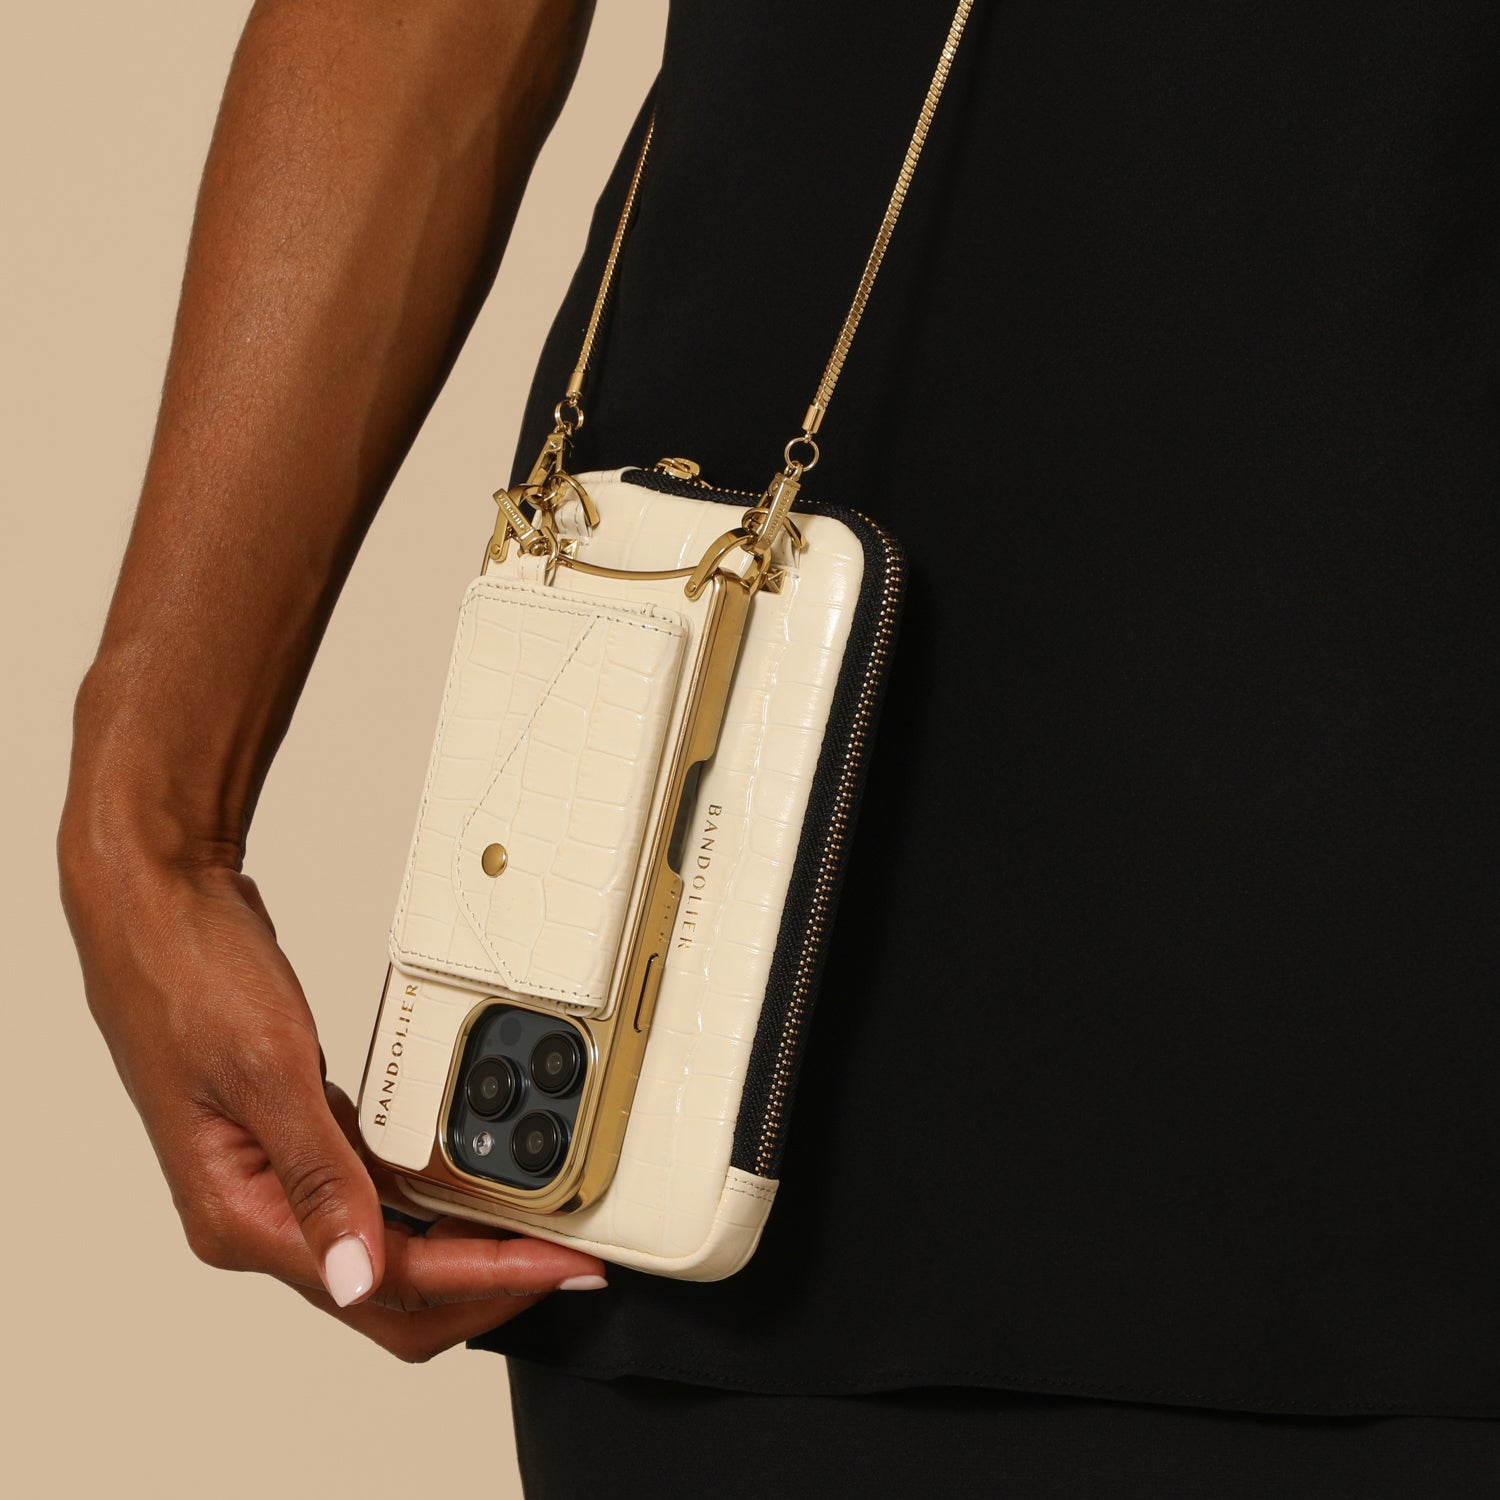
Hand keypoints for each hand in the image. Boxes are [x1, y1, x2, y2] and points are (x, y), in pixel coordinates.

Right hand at [60, 844, 606, 1361]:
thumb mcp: (267, 1068)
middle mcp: (255, 1212)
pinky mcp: (295, 1137)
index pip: (384, 1282)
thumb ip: (316, 1176)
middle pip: (388, 1291)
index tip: (556, 1268)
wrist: (159, 905)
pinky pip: (375, 1190)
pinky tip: (474, 1184)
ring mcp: (275, 1176)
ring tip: (537, 1230)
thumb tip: (355, 1276)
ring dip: (462, 1248)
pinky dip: (430, 1199)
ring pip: (386, 1248)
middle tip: (563, 1261)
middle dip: (485, 1284)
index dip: (485, 1281)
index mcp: (239, 1214)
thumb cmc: (188, 975)